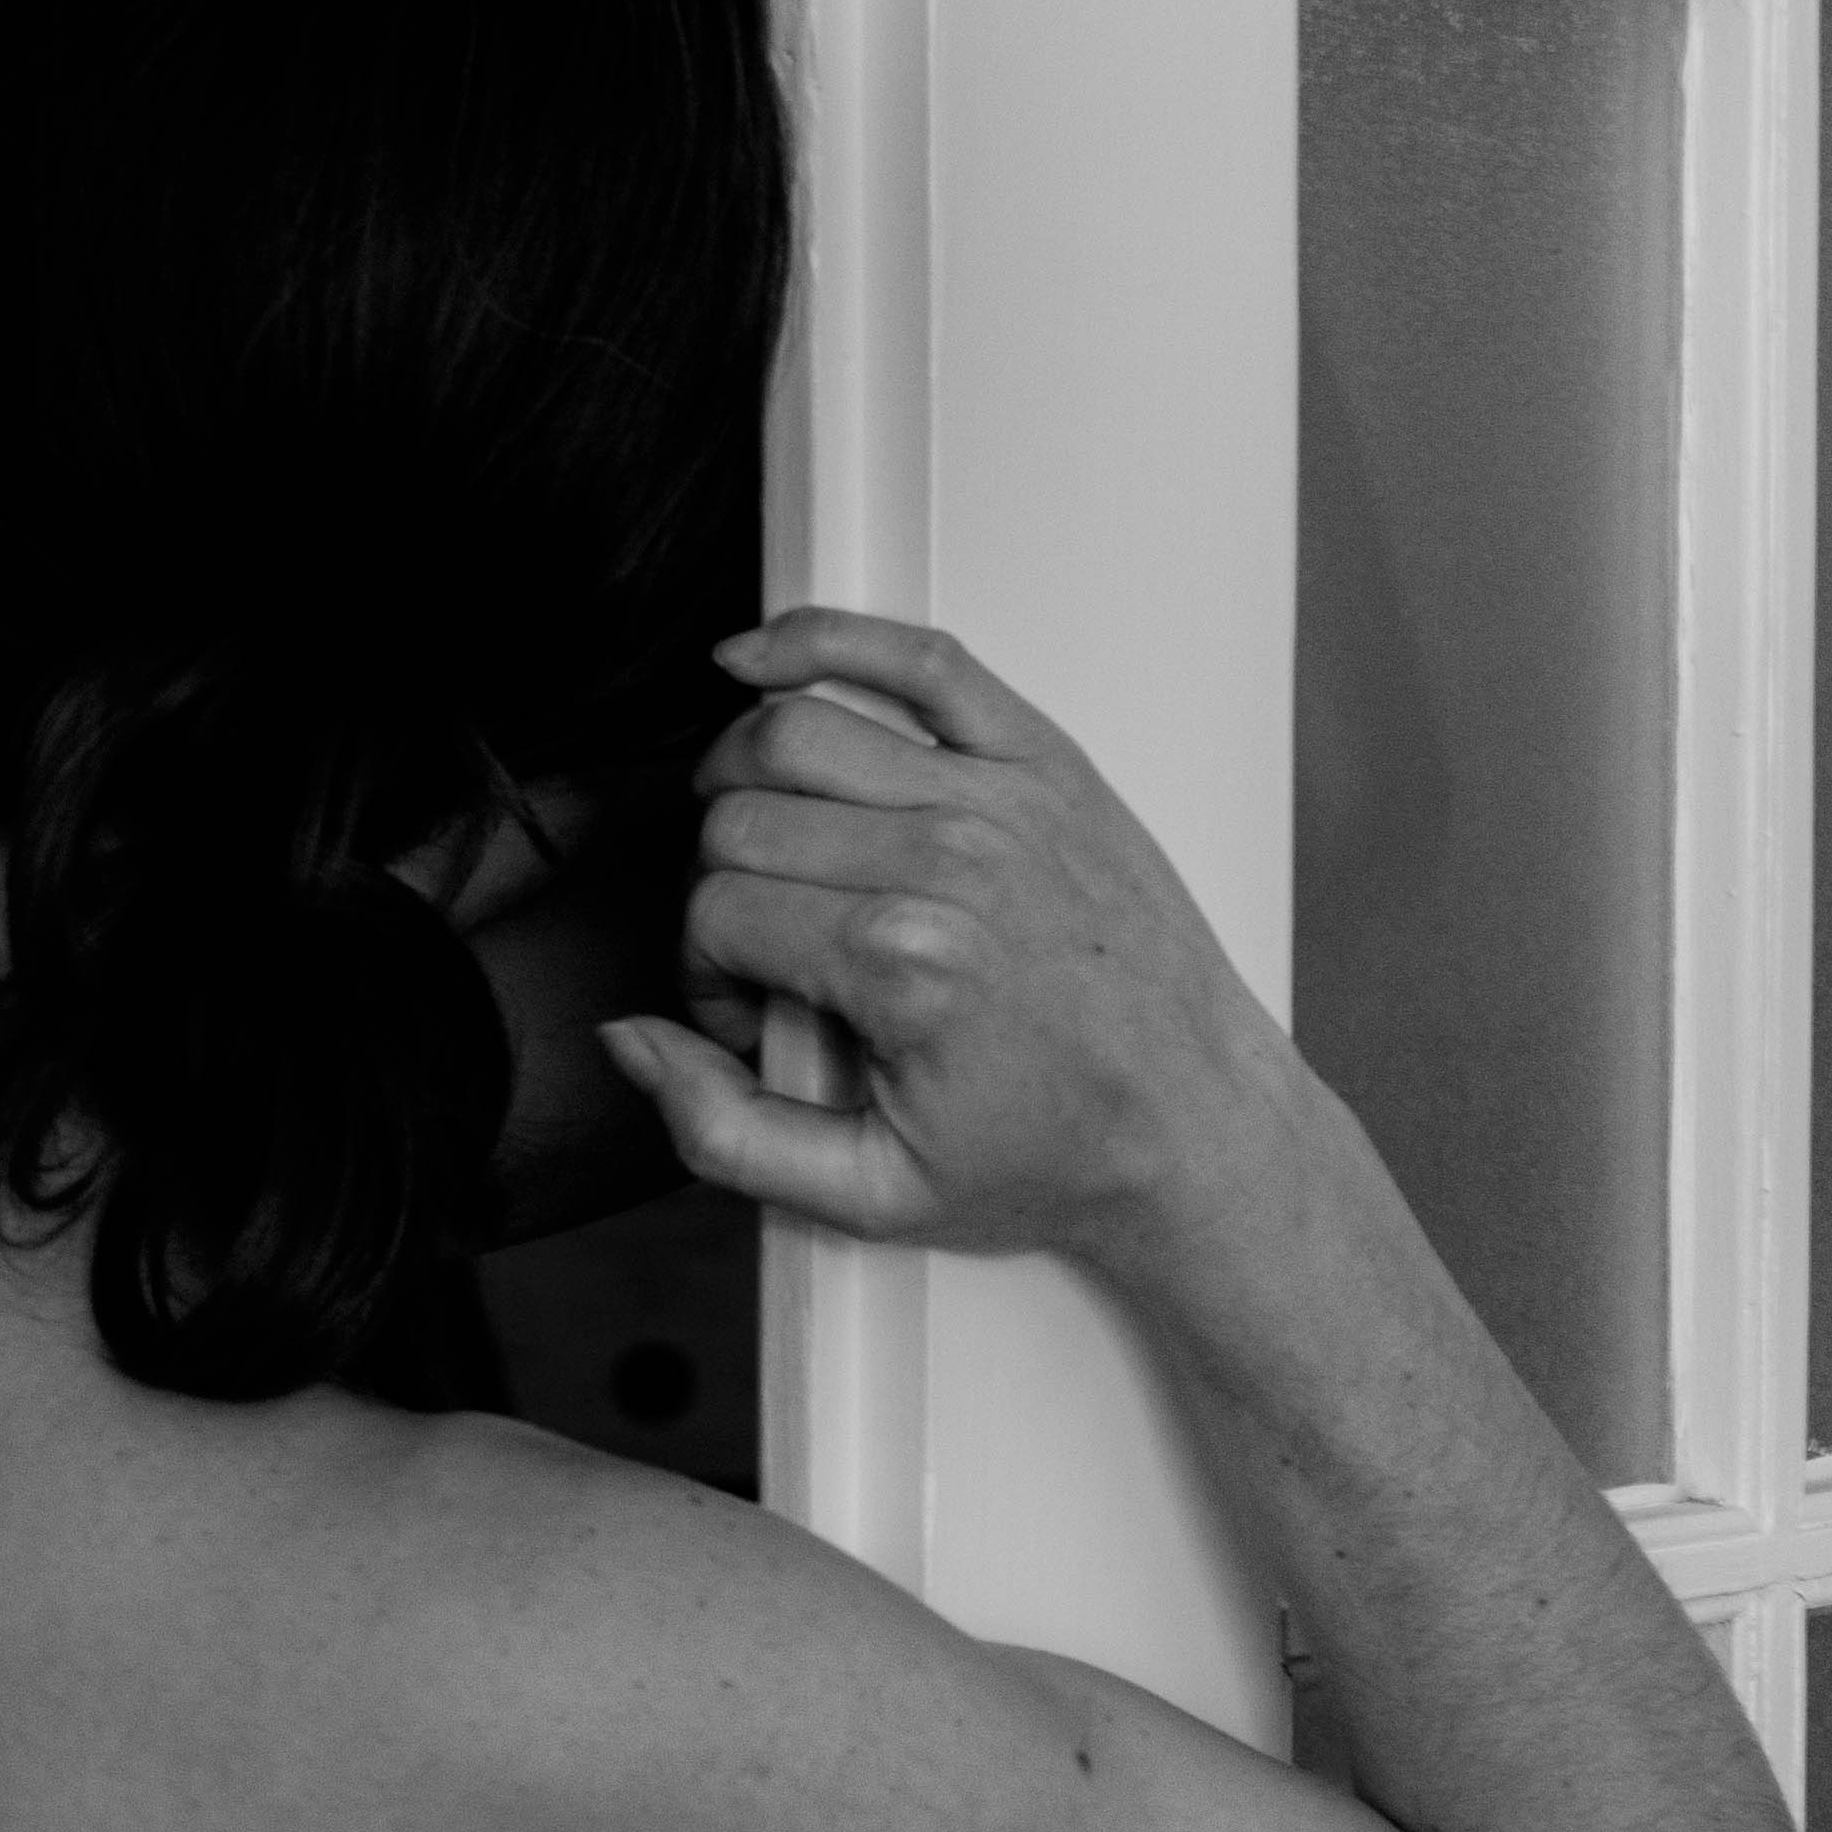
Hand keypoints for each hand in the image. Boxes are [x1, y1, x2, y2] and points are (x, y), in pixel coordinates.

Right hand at [597, 611, 1294, 1270]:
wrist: (1194, 1125)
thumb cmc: (1054, 1152)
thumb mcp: (869, 1193)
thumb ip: (724, 1132)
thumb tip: (637, 1044)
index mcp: (905, 963)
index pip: (718, 908)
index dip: (707, 972)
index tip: (754, 1014)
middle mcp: (950, 861)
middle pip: (741, 815)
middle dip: (719, 887)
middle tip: (767, 950)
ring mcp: (1000, 797)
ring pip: (795, 728)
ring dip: (742, 777)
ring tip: (763, 841)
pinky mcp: (1045, 762)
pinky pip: (918, 657)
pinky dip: (823, 638)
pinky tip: (761, 659)